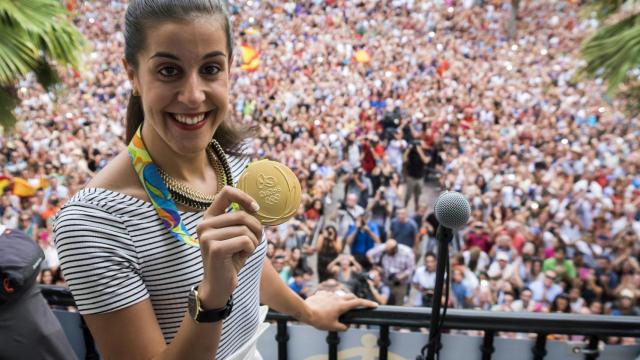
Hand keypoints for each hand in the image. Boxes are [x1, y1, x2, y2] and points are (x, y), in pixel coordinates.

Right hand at [196, 186, 261, 308]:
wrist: (219, 285)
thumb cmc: (231, 258)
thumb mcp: (236, 235)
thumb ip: (242, 219)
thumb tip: (256, 206)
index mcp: (209, 217)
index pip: (226, 192)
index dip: (244, 197)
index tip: (256, 209)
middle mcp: (204, 225)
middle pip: (242, 215)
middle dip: (256, 229)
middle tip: (254, 241)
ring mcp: (207, 236)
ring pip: (245, 229)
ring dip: (253, 242)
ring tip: (245, 251)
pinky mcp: (215, 248)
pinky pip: (245, 240)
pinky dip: (250, 249)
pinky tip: (241, 257)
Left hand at [303, 291, 377, 330]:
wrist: (305, 311)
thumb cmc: (319, 320)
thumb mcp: (332, 327)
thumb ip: (342, 327)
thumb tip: (346, 326)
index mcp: (342, 306)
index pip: (358, 303)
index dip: (368, 303)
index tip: (375, 305)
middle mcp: (337, 298)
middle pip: (351, 296)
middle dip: (356, 300)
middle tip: (357, 306)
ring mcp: (329, 294)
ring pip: (340, 295)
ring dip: (342, 300)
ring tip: (337, 308)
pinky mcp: (322, 293)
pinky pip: (329, 295)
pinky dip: (330, 299)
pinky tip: (325, 305)